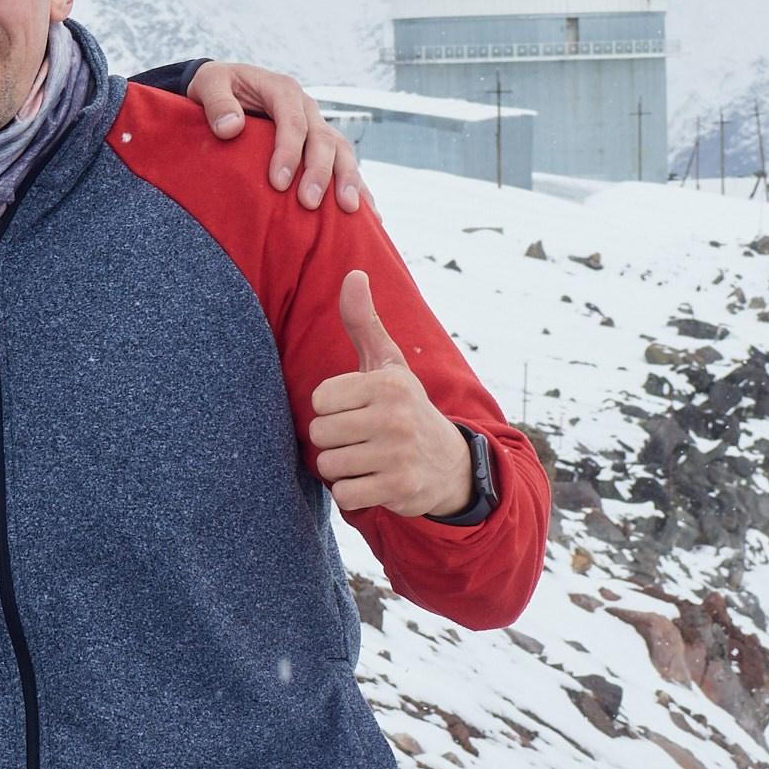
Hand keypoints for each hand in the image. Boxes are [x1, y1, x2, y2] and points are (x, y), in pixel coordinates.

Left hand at [185, 62, 364, 209]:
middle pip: (323, 139)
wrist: (227, 87)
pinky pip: (344, 163)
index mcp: (283, 90)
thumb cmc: (216, 86)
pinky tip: (368, 212)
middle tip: (308, 203)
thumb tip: (230, 128)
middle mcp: (307, 107)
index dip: (289, 152)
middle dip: (319, 173)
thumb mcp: (209, 83)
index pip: (293, 122)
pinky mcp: (319, 143)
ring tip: (349, 210)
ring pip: (342, 151)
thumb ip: (216, 102)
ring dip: (348, 180)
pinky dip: (358, 185)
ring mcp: (317, 125)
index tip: (278, 183)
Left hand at [307, 271, 470, 515]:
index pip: (319, 400)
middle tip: (363, 437)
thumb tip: (354, 274)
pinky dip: (353, 492)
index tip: (357, 409)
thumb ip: (363, 322)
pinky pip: (344, 495)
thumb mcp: (387, 364)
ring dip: (343, 467)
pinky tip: (375, 480)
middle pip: (319, 433)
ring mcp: (399, 454)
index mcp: (386, 382)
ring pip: (329, 466)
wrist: (449, 463)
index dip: (332, 408)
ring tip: (369, 458)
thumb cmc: (404, 406)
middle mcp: (395, 416)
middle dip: (334, 440)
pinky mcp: (400, 488)